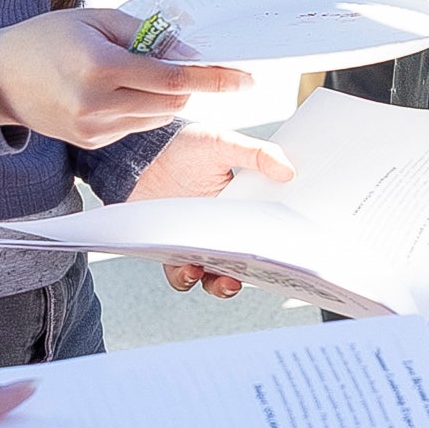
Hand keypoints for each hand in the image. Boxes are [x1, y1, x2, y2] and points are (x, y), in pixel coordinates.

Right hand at [0, 9, 250, 147]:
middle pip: (173, 100)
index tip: (246, 79)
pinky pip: (137, 126)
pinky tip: (119, 90)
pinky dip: (143, 108)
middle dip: (188, 83)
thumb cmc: (48, 37)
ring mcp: (94, 128)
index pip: (173, 76)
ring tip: (137, 72)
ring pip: (159, 116)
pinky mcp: (91, 143)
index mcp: (100, 66)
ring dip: (166, 96)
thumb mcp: (96, 19)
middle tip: (187, 63)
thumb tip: (190, 53)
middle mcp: (98, 102)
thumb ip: (146, 34)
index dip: (215, 78)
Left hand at [130, 124, 293, 302]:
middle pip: (244, 262)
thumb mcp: (223, 143)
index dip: (276, 248)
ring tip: (225, 279)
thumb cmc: (184, 146)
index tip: (287, 253)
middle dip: (253, 274)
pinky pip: (180, 274)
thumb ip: (256, 154)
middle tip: (259, 271)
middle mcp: (219, 230)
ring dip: (221, 284)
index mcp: (241, 208)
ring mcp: (195, 243)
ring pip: (213, 276)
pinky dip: (186, 277)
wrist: (140, 153)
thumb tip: (288, 170)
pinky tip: (191, 267)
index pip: (264, 234)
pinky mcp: (170, 250)